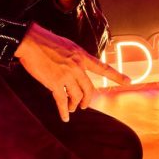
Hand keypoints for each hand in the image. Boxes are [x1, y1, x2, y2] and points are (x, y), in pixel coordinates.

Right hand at [14, 23, 130, 121]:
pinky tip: (65, 117)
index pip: (102, 67)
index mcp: (81, 55)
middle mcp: (77, 66)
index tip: (129, 81)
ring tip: (71, 108)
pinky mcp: (54, 82)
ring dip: (74, 105)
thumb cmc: (44, 41)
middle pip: (89, 89)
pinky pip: (62, 101)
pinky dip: (64, 111)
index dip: (116, 76)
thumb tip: (77, 67)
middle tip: (83, 105)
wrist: (29, 42)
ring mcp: (67, 75)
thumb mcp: (66, 45)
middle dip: (86, 100)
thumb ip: (74, 57)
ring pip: (76, 96)